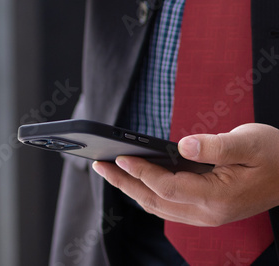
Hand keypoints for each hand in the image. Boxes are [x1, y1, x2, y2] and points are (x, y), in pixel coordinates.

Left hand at [92, 123, 278, 225]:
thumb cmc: (276, 154)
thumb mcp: (250, 142)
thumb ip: (216, 145)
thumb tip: (183, 145)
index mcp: (217, 198)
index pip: (166, 187)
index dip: (140, 171)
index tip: (119, 157)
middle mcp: (209, 213)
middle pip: (154, 200)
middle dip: (123, 182)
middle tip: (98, 165)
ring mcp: (207, 216)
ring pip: (158, 206)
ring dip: (131, 189)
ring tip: (108, 170)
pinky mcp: (206, 212)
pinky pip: (168, 206)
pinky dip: (146, 192)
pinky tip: (134, 179)